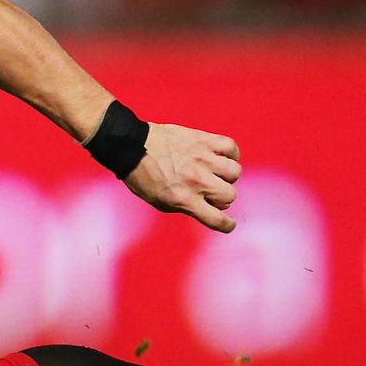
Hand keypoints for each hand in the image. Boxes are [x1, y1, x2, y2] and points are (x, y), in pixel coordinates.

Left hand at [124, 123, 241, 232]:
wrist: (132, 145)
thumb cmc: (143, 176)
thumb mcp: (160, 201)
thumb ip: (186, 207)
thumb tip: (206, 208)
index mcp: (184, 199)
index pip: (217, 219)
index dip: (227, 225)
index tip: (228, 223)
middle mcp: (196, 180)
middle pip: (229, 195)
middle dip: (222, 197)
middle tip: (211, 191)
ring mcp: (202, 158)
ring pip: (234, 172)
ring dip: (227, 175)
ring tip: (216, 172)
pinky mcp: (203, 139)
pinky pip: (230, 146)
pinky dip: (231, 153)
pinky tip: (222, 156)